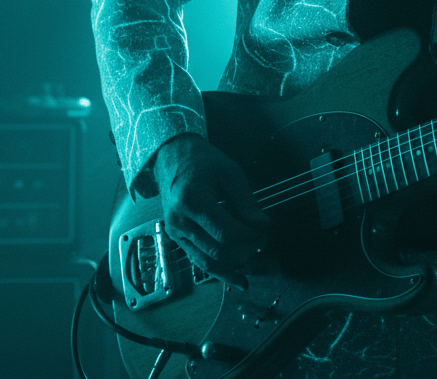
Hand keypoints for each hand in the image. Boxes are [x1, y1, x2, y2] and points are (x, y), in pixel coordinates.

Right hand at [152, 133, 271, 289]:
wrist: (172, 157)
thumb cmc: (201, 160)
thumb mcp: (229, 172)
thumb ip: (245, 200)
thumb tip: (262, 225)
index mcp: (192, 201)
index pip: (226, 232)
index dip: (250, 236)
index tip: (265, 230)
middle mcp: (180, 222)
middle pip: (218, 250)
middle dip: (246, 249)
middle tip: (264, 240)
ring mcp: (176, 234)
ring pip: (208, 262)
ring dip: (235, 264)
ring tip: (255, 255)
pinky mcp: (177, 239)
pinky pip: (199, 262)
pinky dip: (220, 273)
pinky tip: (238, 280)